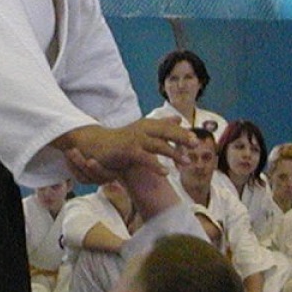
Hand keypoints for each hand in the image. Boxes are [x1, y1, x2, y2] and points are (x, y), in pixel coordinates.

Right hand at [60, 118, 193, 182]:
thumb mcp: (144, 131)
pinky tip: (166, 173)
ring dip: (173, 153)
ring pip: (158, 145)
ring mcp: (135, 139)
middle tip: (196, 145)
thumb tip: (178, 119)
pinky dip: (156, 165)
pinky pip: (145, 158)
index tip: (196, 140)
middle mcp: (142, 129)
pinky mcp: (127, 150)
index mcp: (148, 124)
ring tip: (187, 162)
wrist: (96, 145)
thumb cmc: (121, 140)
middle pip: (166, 132)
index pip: (168, 127)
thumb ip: (162, 125)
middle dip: (182, 137)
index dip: (182, 133)